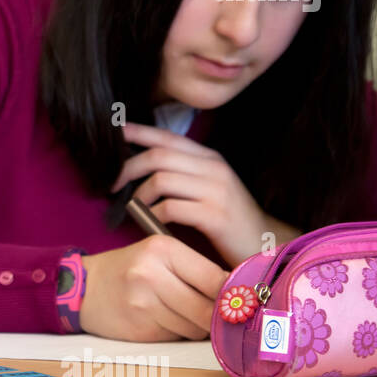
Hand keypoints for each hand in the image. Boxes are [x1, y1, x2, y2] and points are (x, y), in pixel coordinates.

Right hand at [78, 235, 227, 341]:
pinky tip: (163, 321)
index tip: (246, 302)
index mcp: (163, 248)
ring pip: (194, 327)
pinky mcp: (139, 326)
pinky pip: (176, 337)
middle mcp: (151, 273)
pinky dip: (178, 333)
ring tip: (184, 315)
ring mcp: (143, 302)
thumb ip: (195, 271)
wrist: (83, 287)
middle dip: (219, 317)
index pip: (215, 278)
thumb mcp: (159, 256)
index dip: (235, 295)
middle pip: (208, 308)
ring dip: (197, 327)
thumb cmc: (129, 270)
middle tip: (224, 317)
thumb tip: (239, 296)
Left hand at [110, 122, 299, 265]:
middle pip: (159, 156)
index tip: (114, 132)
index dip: (139, 132)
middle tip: (111, 184)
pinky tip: (151, 223)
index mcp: (210, 158)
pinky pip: (171, 208)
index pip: (168, 137)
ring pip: (162, 180)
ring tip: (134, 209)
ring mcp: (216, 191)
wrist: (265, 245)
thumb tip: (141, 165)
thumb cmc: (228, 220)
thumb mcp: (208, 188)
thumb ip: (182, 173)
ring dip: (139, 196)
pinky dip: (153, 215)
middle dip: (128, 168)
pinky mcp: (215, 216)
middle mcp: (214, 169)